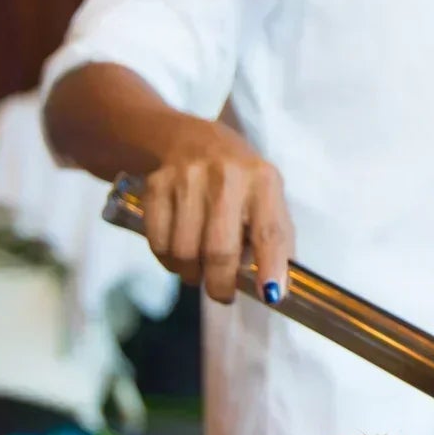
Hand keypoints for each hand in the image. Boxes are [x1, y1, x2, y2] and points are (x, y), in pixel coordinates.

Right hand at [143, 120, 292, 305]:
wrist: (185, 139)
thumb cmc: (236, 178)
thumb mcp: (265, 196)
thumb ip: (274, 237)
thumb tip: (277, 288)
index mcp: (262, 180)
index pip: (269, 231)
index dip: (270, 266)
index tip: (270, 295)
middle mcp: (226, 176)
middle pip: (220, 250)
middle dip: (221, 284)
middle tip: (222, 294)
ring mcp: (187, 179)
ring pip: (184, 251)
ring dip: (192, 274)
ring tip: (199, 270)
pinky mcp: (156, 186)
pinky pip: (158, 243)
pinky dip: (168, 260)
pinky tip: (178, 254)